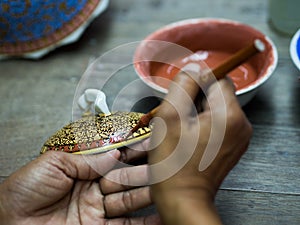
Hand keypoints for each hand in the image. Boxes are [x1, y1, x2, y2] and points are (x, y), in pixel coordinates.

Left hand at [0, 149, 160, 224]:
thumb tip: (115, 153)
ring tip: (167, 186)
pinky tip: (159, 214)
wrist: (9, 223)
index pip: (114, 158)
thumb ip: (87, 159)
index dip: (133, 151)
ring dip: (148, 193)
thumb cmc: (24, 191)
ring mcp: (98, 209)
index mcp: (83, 169)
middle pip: (126, 177)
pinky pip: (127, 224)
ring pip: (129, 199)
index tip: (150, 143)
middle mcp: (94, 188)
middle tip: (165, 164)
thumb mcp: (54, 163)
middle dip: (146, 170)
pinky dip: (145, 222)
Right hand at [148, 64, 252, 224]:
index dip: (195, 82)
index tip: (180, 97)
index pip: (217, 78)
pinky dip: (202, 123)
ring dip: (197, 111)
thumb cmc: (174, 163)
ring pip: (216, 107)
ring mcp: (238, 136)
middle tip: (178, 118)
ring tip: (182, 130)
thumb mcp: (171, 117)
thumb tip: (194, 68)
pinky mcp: (232, 145)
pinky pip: (218, 122)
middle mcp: (241, 124)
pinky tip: (189, 137)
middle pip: (218, 93)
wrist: (183, 199)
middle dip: (194, 98)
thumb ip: (183, 85)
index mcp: (230, 115)